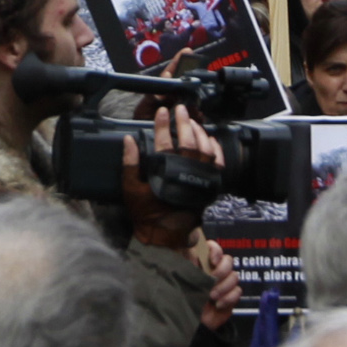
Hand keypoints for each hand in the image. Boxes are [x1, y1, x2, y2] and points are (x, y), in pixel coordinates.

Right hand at [120, 110, 224, 246]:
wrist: (166, 236)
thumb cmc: (147, 214)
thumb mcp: (131, 190)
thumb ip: (130, 164)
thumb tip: (129, 140)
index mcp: (165, 173)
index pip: (164, 142)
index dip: (163, 125)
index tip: (162, 112)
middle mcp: (186, 174)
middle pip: (188, 141)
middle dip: (184, 122)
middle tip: (180, 109)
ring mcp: (200, 179)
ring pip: (205, 149)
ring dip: (199, 132)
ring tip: (192, 121)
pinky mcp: (209, 186)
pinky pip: (217, 163)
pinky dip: (215, 148)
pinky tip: (209, 138)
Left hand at [189, 232, 241, 329]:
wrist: (190, 322)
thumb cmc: (182, 298)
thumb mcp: (181, 278)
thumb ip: (187, 262)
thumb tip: (192, 249)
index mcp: (201, 263)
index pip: (213, 247)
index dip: (216, 251)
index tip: (212, 261)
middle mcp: (215, 270)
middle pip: (228, 260)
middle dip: (221, 272)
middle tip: (211, 282)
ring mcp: (224, 283)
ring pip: (234, 276)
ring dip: (223, 287)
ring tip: (211, 297)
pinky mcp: (231, 296)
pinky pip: (238, 291)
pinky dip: (228, 298)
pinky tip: (218, 305)